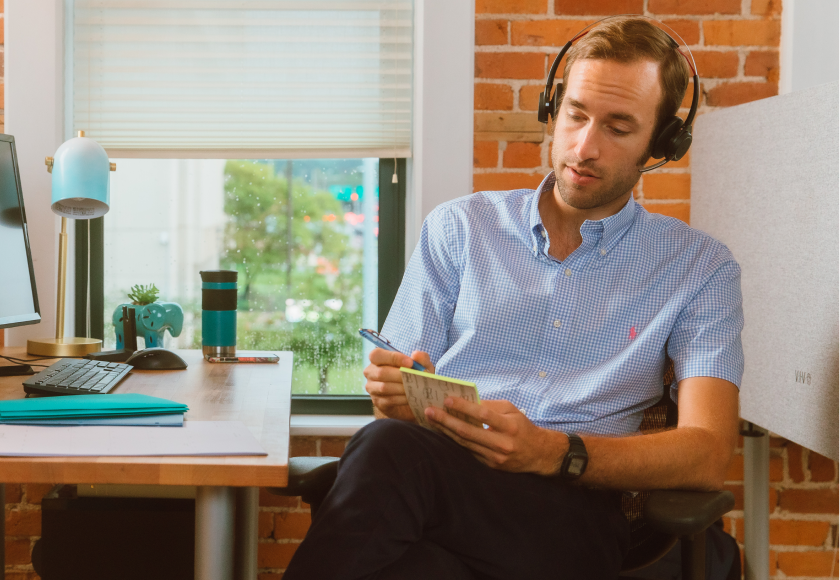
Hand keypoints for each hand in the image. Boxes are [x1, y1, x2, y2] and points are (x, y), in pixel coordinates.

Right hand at [364, 348, 434, 421]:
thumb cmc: (413, 375)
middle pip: (381, 372)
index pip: (377, 355)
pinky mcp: (377, 401)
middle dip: (400, 375)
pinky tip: (411, 397)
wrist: (412, 396)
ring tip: (415, 388)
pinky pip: (388, 400)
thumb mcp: (421, 365)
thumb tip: (416, 355)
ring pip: (384, 387)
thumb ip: (421, 358)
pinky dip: (401, 399)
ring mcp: (372, 388)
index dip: (393, 358)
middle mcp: (371, 372)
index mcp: (378, 359)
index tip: (410, 363)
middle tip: (415, 378)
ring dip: (401, 388)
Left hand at [425, 398, 567, 474]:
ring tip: (431, 419)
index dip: (464, 407)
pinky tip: (442, 432)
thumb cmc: (522, 427)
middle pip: (469, 431)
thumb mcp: (512, 411)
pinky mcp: (490, 466)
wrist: (538, 454)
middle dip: (446, 420)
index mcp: (510, 426)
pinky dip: (453, 441)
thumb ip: (491, 406)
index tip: (447, 399)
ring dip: (445, 431)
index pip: (484, 415)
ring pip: (465, 443)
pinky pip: (468, 452)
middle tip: (429, 410)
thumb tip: (466, 400)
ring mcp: (495, 458)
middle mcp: (502, 444)